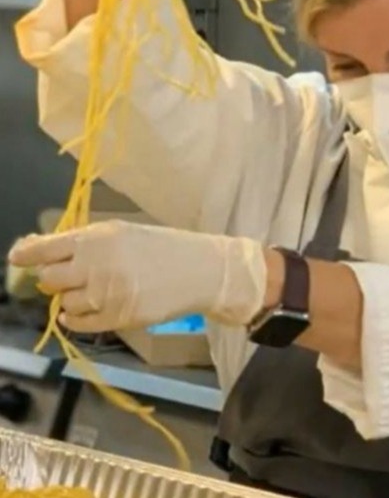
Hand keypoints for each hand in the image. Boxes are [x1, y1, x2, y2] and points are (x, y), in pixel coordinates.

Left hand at [9, 220, 266, 333]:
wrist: (202, 270)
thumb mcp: (124, 234)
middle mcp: (99, 264)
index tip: (18, 258)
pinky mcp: (118, 317)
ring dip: (71, 298)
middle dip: (55, 278)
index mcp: (100, 238)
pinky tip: (87, 310)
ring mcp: (107, 293)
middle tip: (72, 276)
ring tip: (94, 291)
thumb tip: (35, 251)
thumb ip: (84, 243)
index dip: (27, 254)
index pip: (46, 247)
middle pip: (49, 278)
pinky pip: (79, 323)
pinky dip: (76, 319)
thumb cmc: (163, 248)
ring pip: (64, 302)